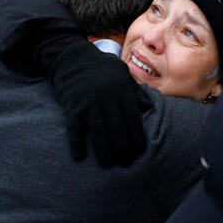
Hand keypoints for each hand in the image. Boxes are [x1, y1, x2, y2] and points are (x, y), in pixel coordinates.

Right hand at [51, 41, 151, 167]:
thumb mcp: (123, 74)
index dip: (137, 137)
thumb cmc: (102, 68)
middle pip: (118, 128)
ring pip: (99, 131)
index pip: (133, 119)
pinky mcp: (72, 106)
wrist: (74, 57)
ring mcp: (89, 102)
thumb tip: (150, 108)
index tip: (138, 152)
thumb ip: (136, 92)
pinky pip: (75, 128)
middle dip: (122, 148)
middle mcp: (107, 97)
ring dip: (103, 151)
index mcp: (122, 91)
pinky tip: (80, 157)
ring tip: (107, 165)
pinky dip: (77, 144)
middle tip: (123, 162)